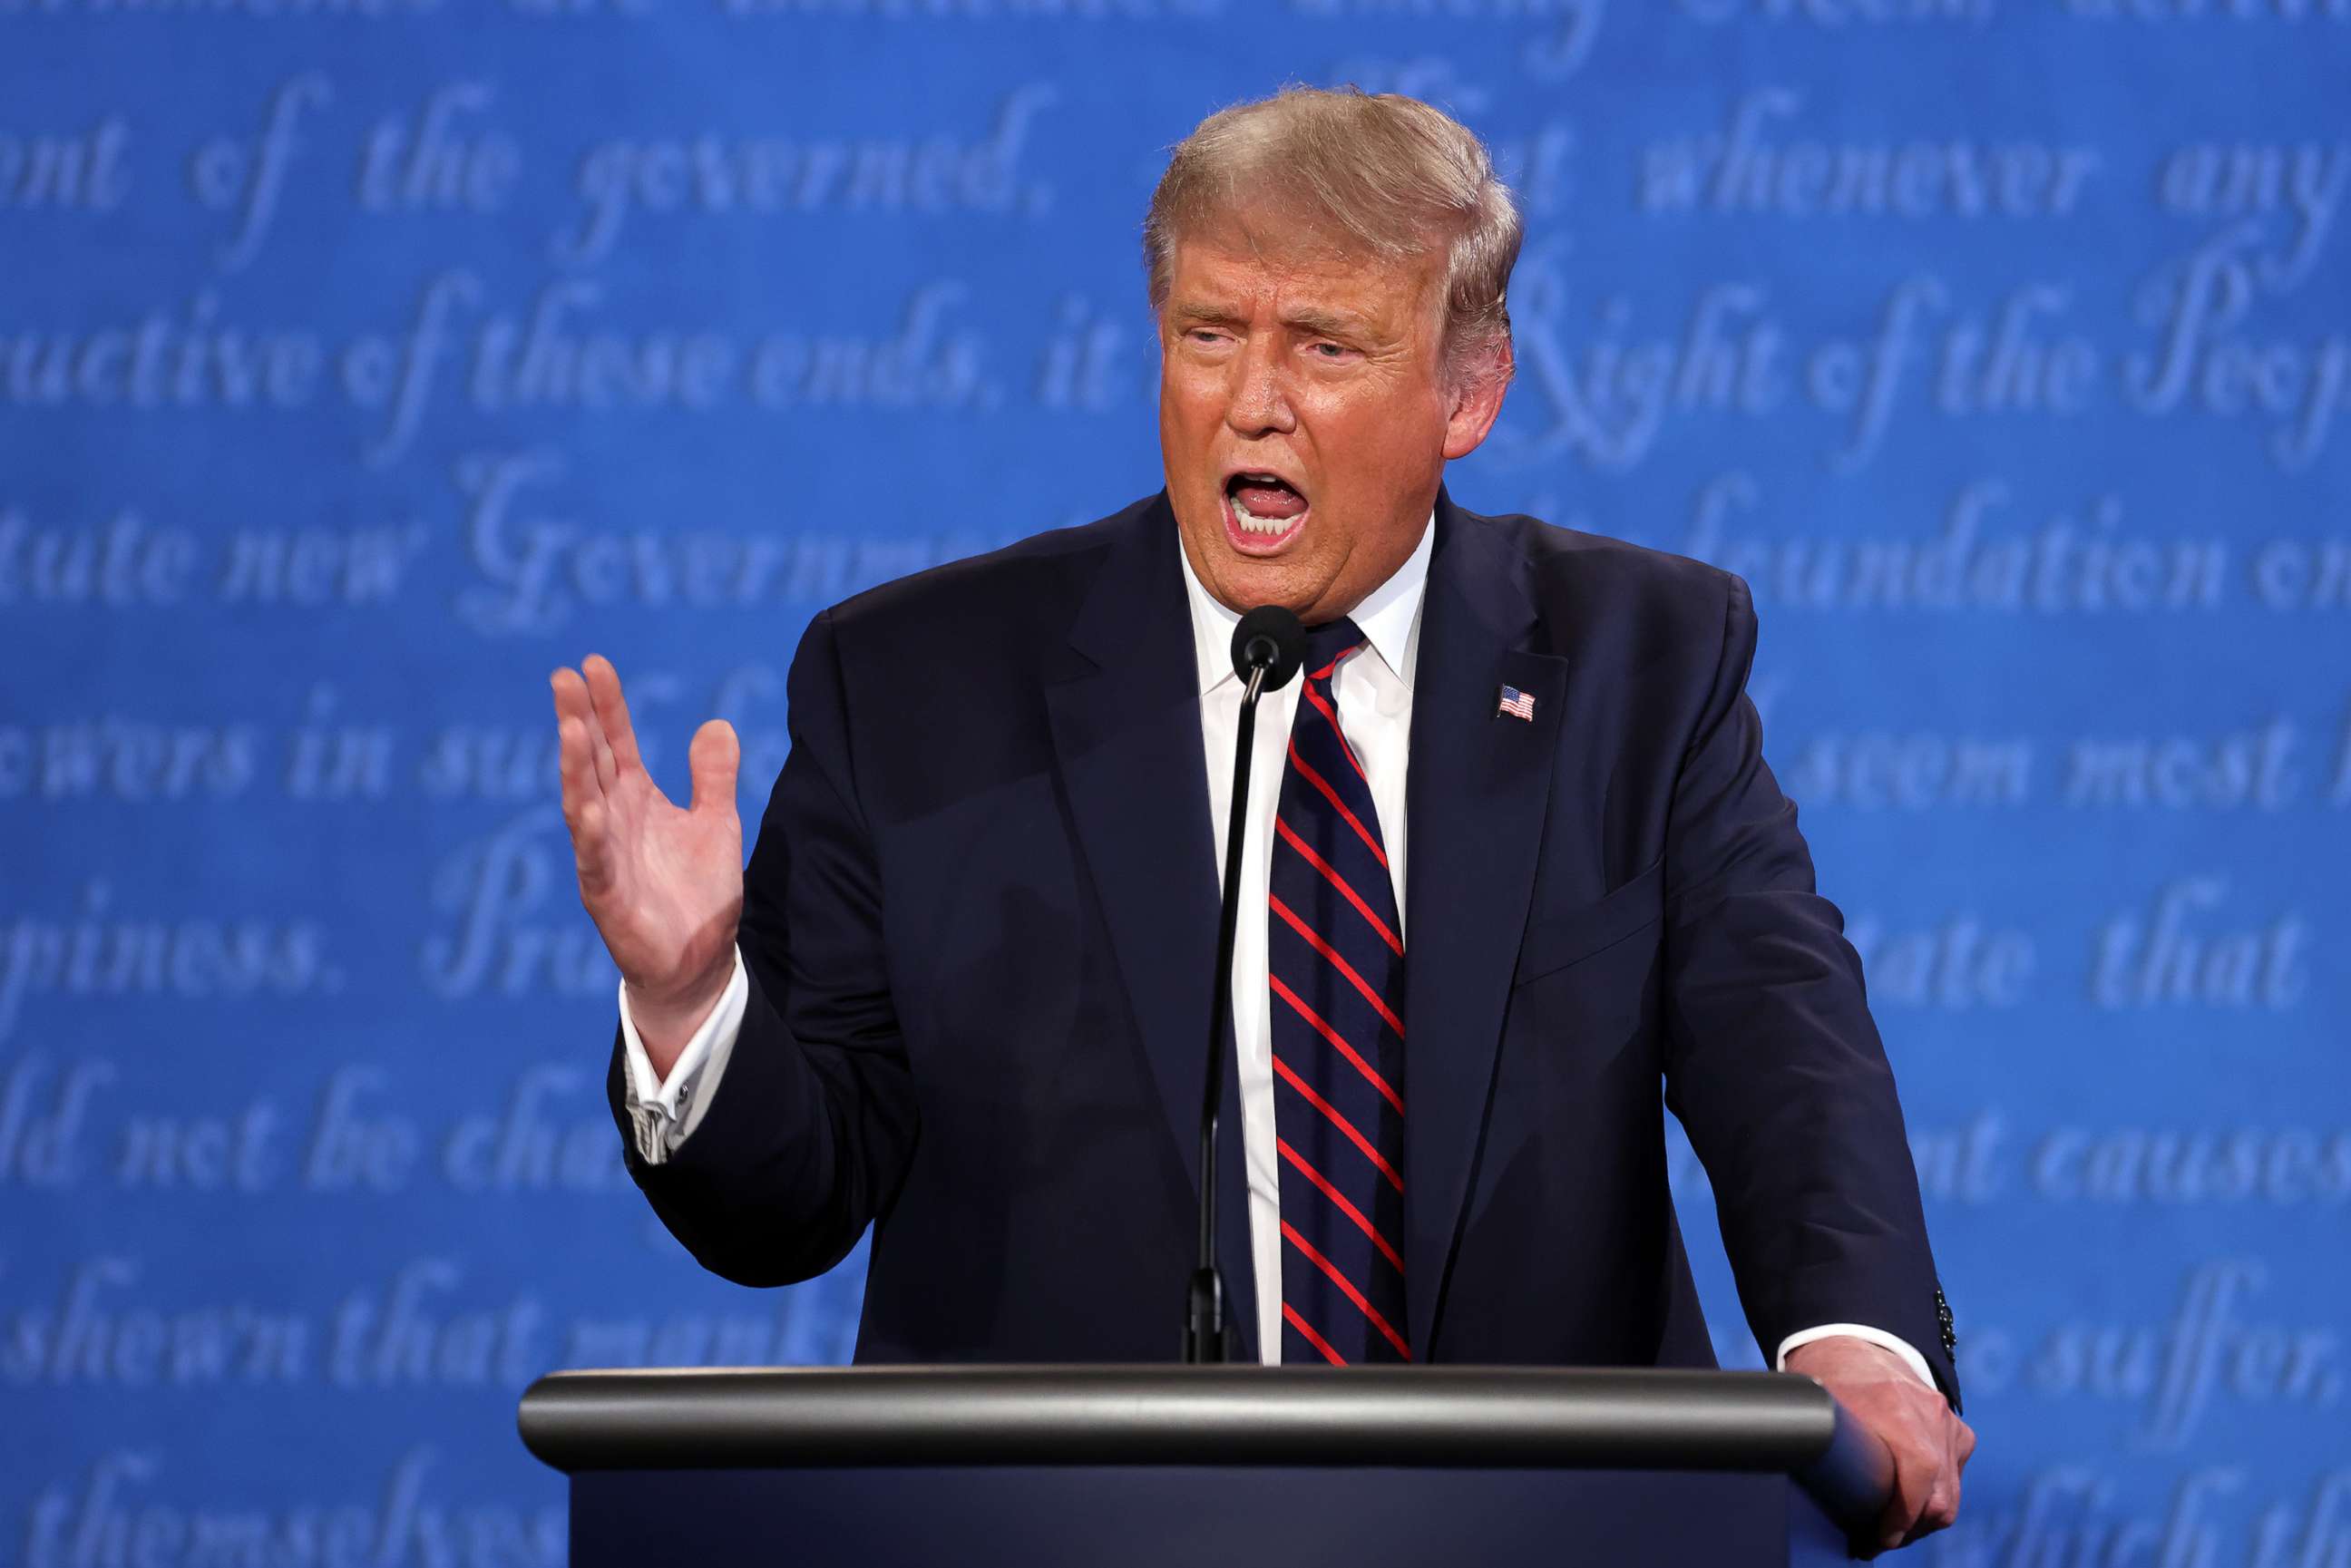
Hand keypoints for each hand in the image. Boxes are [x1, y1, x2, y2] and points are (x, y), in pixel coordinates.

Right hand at [551, 653, 742, 1074]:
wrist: (697, 962)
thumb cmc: (697, 893)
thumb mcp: (716, 823)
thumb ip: (713, 777)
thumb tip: (716, 723)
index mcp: (636, 800)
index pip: (615, 743)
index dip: (606, 705)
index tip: (594, 663)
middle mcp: (612, 821)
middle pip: (590, 762)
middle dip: (577, 720)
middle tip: (563, 677)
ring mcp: (603, 857)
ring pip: (582, 803)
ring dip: (574, 767)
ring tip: (570, 728)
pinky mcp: (606, 896)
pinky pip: (594, 861)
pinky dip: (590, 834)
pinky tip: (587, 806)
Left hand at [1784, 1334, 1974, 1555]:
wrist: (1855, 1343)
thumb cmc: (1828, 1378)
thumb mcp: (1818, 1408)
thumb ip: (1820, 1443)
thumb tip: (1803, 1482)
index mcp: (1898, 1411)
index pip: (1918, 1484)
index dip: (1898, 1522)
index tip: (1873, 1541)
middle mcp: (1932, 1417)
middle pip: (1940, 1500)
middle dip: (1908, 1530)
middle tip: (1876, 1540)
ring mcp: (1949, 1424)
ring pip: (1950, 1494)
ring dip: (1922, 1519)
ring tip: (1890, 1528)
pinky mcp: (1958, 1431)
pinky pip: (1954, 1476)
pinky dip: (1935, 1496)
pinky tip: (1908, 1505)